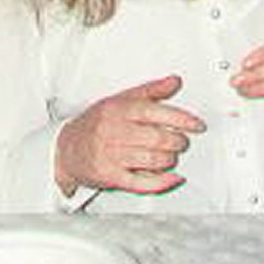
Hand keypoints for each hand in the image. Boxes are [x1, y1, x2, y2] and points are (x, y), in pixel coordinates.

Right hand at [55, 75, 205, 195]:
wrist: (66, 148)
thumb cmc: (97, 122)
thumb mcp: (120, 99)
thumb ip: (150, 91)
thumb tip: (175, 81)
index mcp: (119, 109)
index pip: (154, 111)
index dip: (180, 119)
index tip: (197, 125)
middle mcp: (114, 131)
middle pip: (156, 138)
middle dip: (177, 141)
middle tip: (183, 141)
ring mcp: (111, 155)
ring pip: (151, 160)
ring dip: (170, 159)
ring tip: (172, 155)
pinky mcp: (110, 176)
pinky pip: (141, 182)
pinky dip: (161, 182)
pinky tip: (172, 177)